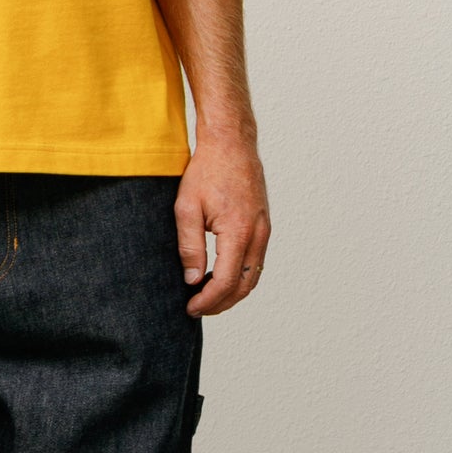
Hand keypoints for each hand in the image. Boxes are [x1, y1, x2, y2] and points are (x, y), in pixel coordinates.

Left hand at [175, 131, 269, 316]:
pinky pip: (256, 261)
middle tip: (197, 308)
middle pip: (244, 285)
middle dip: (221, 303)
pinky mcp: (264, 226)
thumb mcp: (187, 208)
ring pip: (254, 276)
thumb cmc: (207, 170)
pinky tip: (220, 277)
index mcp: (238, 232)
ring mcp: (264, 230)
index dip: (208, 301)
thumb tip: (192, 280)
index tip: (191, 307)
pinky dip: (241, 276)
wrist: (231, 143)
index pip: (226, 282)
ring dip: (232, 292)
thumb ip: (190, 246)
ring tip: (207, 297)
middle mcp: (258, 234)